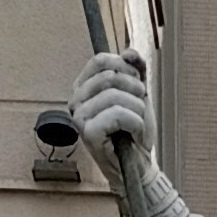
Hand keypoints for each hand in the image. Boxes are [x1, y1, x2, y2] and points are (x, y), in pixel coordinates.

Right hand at [71, 48, 154, 185]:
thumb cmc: (134, 130)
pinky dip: (136, 123)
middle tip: (139, 107)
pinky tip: (134, 134)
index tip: (137, 83)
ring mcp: (79, 117)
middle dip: (135, 90)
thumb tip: (130, 52)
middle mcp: (76, 100)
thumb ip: (136, 70)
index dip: (125, 67)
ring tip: (138, 123)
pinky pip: (118, 115)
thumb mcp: (138, 94)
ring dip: (137, 110)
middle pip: (110, 76)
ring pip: (115, 96)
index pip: (100, 60)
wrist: (138, 164)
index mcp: (84, 87)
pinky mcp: (88, 133)